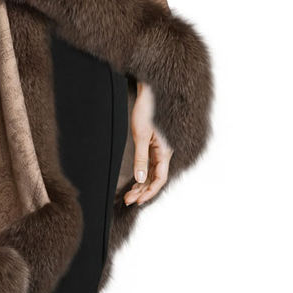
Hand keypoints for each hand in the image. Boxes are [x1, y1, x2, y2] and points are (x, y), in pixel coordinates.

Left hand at [124, 80, 173, 205]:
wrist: (148, 92)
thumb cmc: (147, 109)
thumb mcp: (141, 134)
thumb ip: (141, 157)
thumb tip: (140, 179)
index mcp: (165, 151)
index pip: (159, 179)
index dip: (149, 192)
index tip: (136, 200)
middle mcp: (165, 152)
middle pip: (155, 178)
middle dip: (142, 191)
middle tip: (127, 200)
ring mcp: (159, 149)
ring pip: (153, 173)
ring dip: (142, 184)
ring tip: (128, 194)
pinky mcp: (153, 144)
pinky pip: (150, 164)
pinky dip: (142, 174)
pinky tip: (135, 181)